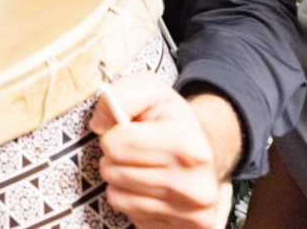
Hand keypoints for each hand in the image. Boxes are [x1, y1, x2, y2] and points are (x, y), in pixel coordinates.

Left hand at [89, 73, 232, 228]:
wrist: (207, 151)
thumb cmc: (171, 120)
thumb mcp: (150, 91)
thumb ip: (120, 95)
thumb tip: (99, 125)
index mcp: (187, 147)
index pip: (115, 145)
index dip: (112, 135)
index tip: (127, 131)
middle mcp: (194, 186)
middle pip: (112, 172)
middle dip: (114, 158)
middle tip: (133, 151)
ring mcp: (191, 214)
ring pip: (117, 197)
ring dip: (120, 180)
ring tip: (141, 167)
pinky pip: (130, 216)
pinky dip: (132, 200)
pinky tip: (150, 187)